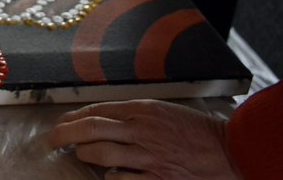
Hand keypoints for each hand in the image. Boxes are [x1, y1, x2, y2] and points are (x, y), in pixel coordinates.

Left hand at [48, 100, 237, 178]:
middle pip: (89, 128)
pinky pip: (119, 179)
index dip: (73, 116)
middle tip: (52, 139)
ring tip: (81, 156)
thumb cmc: (198, 131)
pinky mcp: (156, 179)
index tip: (62, 122)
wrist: (230, 151)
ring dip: (84, 155)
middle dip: (63, 133)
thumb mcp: (163, 112)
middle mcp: (141, 130)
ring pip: (98, 154)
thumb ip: (133, 114)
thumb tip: (102, 120)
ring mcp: (147, 156)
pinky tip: (108, 175)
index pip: (95, 110)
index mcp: (142, 110)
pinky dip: (108, 177)